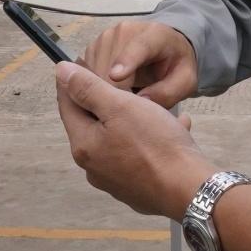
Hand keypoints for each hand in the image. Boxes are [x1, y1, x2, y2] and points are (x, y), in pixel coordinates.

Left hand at [55, 61, 214, 217]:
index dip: (73, 80)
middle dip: (107, 101)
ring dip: (134, 120)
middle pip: (93, 123)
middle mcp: (93, 166)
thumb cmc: (156, 145)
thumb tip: (61, 72)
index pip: (67, 105)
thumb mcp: (120, 107)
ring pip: (118, 138)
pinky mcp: (135, 188)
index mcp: (84, 145)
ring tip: (157, 108)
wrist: (189, 190)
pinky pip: (138, 155)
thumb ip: (88, 88)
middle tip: (124, 83)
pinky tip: (173, 131)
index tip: (83, 60)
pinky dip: (150, 140)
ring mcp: (114, 180)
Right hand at [78, 20, 199, 107]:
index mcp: (153, 35)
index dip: (126, 62)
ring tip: (120, 107)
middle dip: (114, 94)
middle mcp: (124, 32)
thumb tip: (142, 102)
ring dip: (103, 93)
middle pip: (109, 67)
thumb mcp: (185, 81)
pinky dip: (96, 89)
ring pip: (93, 73)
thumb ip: (168, 92)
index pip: (137, 47)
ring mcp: (105, 39)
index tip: (116, 77)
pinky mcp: (93, 49)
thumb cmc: (176, 65)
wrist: (166, 47)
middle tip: (127, 116)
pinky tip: (110, 98)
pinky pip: (86, 75)